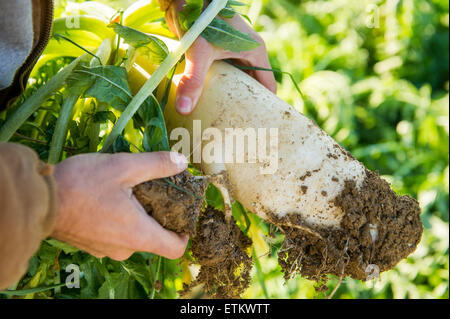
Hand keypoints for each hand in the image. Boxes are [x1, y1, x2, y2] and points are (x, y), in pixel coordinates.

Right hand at [51, 151, 188, 260]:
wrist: (39, 200)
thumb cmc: (82, 184)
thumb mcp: (124, 167)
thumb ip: (156, 164)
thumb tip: (181, 162)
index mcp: (139, 235)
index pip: (175, 248)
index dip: (184, 233)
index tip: (182, 215)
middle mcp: (125, 249)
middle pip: (154, 238)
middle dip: (158, 215)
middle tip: (155, 190)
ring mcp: (106, 249)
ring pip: (133, 235)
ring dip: (137, 215)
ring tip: (130, 190)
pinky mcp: (91, 244)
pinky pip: (115, 235)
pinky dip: (119, 220)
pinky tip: (110, 198)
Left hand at [166, 0, 276, 114]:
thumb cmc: (200, 19)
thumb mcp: (199, 51)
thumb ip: (193, 79)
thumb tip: (184, 108)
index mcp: (255, 51)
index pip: (268, 86)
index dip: (265, 106)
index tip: (257, 125)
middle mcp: (247, 52)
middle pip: (252, 86)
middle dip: (246, 105)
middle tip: (237, 126)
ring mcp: (232, 52)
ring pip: (237, 81)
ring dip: (230, 97)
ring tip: (223, 118)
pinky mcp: (218, 51)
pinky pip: (223, 74)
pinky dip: (218, 87)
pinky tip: (208, 101)